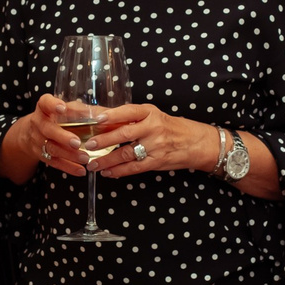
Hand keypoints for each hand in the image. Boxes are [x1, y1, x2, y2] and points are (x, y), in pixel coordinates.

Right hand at [17, 93, 95, 176]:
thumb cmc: (58, 118)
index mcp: (45, 108)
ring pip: (51, 148)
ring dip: (69, 154)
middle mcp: (39, 123)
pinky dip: (68, 167)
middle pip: (48, 129)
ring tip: (85, 158)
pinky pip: (54, 162)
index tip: (63, 108)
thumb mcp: (69, 110)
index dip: (52, 105)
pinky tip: (81, 170)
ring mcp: (38, 140)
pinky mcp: (41, 155)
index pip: (45, 103)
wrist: (34, 133)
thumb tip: (114, 116)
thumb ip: (89, 112)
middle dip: (62, 136)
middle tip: (77, 142)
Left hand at [93, 105, 220, 177]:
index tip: (96, 119)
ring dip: (107, 160)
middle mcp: (153, 127)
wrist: (196, 142)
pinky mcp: (157, 161)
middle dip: (104, 140)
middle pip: (124, 133)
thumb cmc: (170, 127)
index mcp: (150, 112)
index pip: (128, 112)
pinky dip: (120, 171)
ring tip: (93, 164)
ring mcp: (156, 145)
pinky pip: (135, 167)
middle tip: (89, 145)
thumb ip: (131, 118)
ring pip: (126, 153)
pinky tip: (108, 172)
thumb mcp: (153, 115)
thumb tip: (103, 118)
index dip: (112, 115)